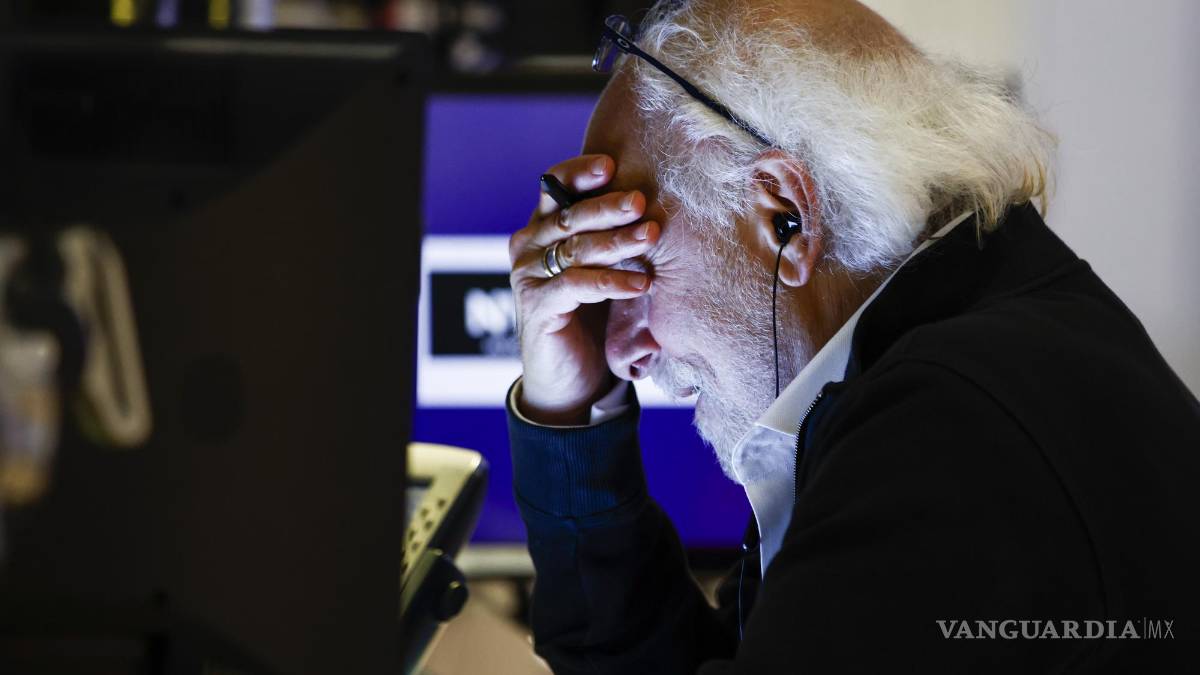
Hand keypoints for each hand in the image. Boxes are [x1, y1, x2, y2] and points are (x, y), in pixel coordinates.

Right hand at [509, 155, 658, 424]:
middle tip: (641, 202)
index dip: (580, 173)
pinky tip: (641, 283)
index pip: (554, 187)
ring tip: (651, 238)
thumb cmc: (590, 317)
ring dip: (617, 242)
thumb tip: (656, 203)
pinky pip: (576, 285)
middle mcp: (528, 248)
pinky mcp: (538, 307)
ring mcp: (529, 277)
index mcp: (541, 229)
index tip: (612, 164)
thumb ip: (611, 237)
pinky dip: (611, 282)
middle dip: (608, 206)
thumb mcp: (600, 268)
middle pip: (569, 216)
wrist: (569, 380)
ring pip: (575, 248)